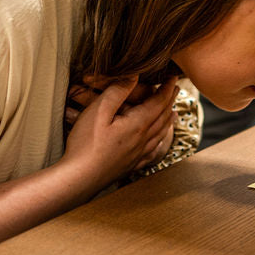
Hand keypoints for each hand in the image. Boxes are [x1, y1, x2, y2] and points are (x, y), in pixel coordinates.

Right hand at [62, 76, 176, 184]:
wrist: (79, 178)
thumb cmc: (86, 144)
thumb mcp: (98, 111)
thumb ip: (117, 91)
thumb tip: (135, 75)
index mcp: (137, 125)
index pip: (158, 103)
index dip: (167, 89)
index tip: (173, 78)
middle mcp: (143, 140)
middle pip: (162, 117)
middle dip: (170, 102)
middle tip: (176, 91)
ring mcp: (137, 155)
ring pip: (159, 134)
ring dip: (168, 121)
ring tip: (174, 115)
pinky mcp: (130, 165)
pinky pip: (151, 152)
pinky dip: (159, 142)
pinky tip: (157, 143)